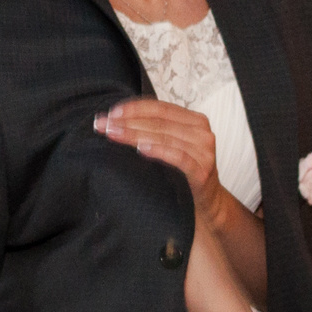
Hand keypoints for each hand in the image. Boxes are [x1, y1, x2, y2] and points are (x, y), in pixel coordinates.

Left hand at [97, 99, 226, 226]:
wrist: (208, 204)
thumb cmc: (185, 173)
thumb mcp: (175, 145)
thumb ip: (157, 130)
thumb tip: (118, 120)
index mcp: (195, 120)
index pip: (160, 108)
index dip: (134, 108)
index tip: (111, 113)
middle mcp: (202, 132)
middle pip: (158, 122)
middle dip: (127, 122)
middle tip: (103, 125)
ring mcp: (204, 152)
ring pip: (164, 137)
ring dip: (134, 135)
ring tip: (113, 134)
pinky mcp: (202, 171)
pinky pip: (178, 157)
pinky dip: (158, 151)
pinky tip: (140, 149)